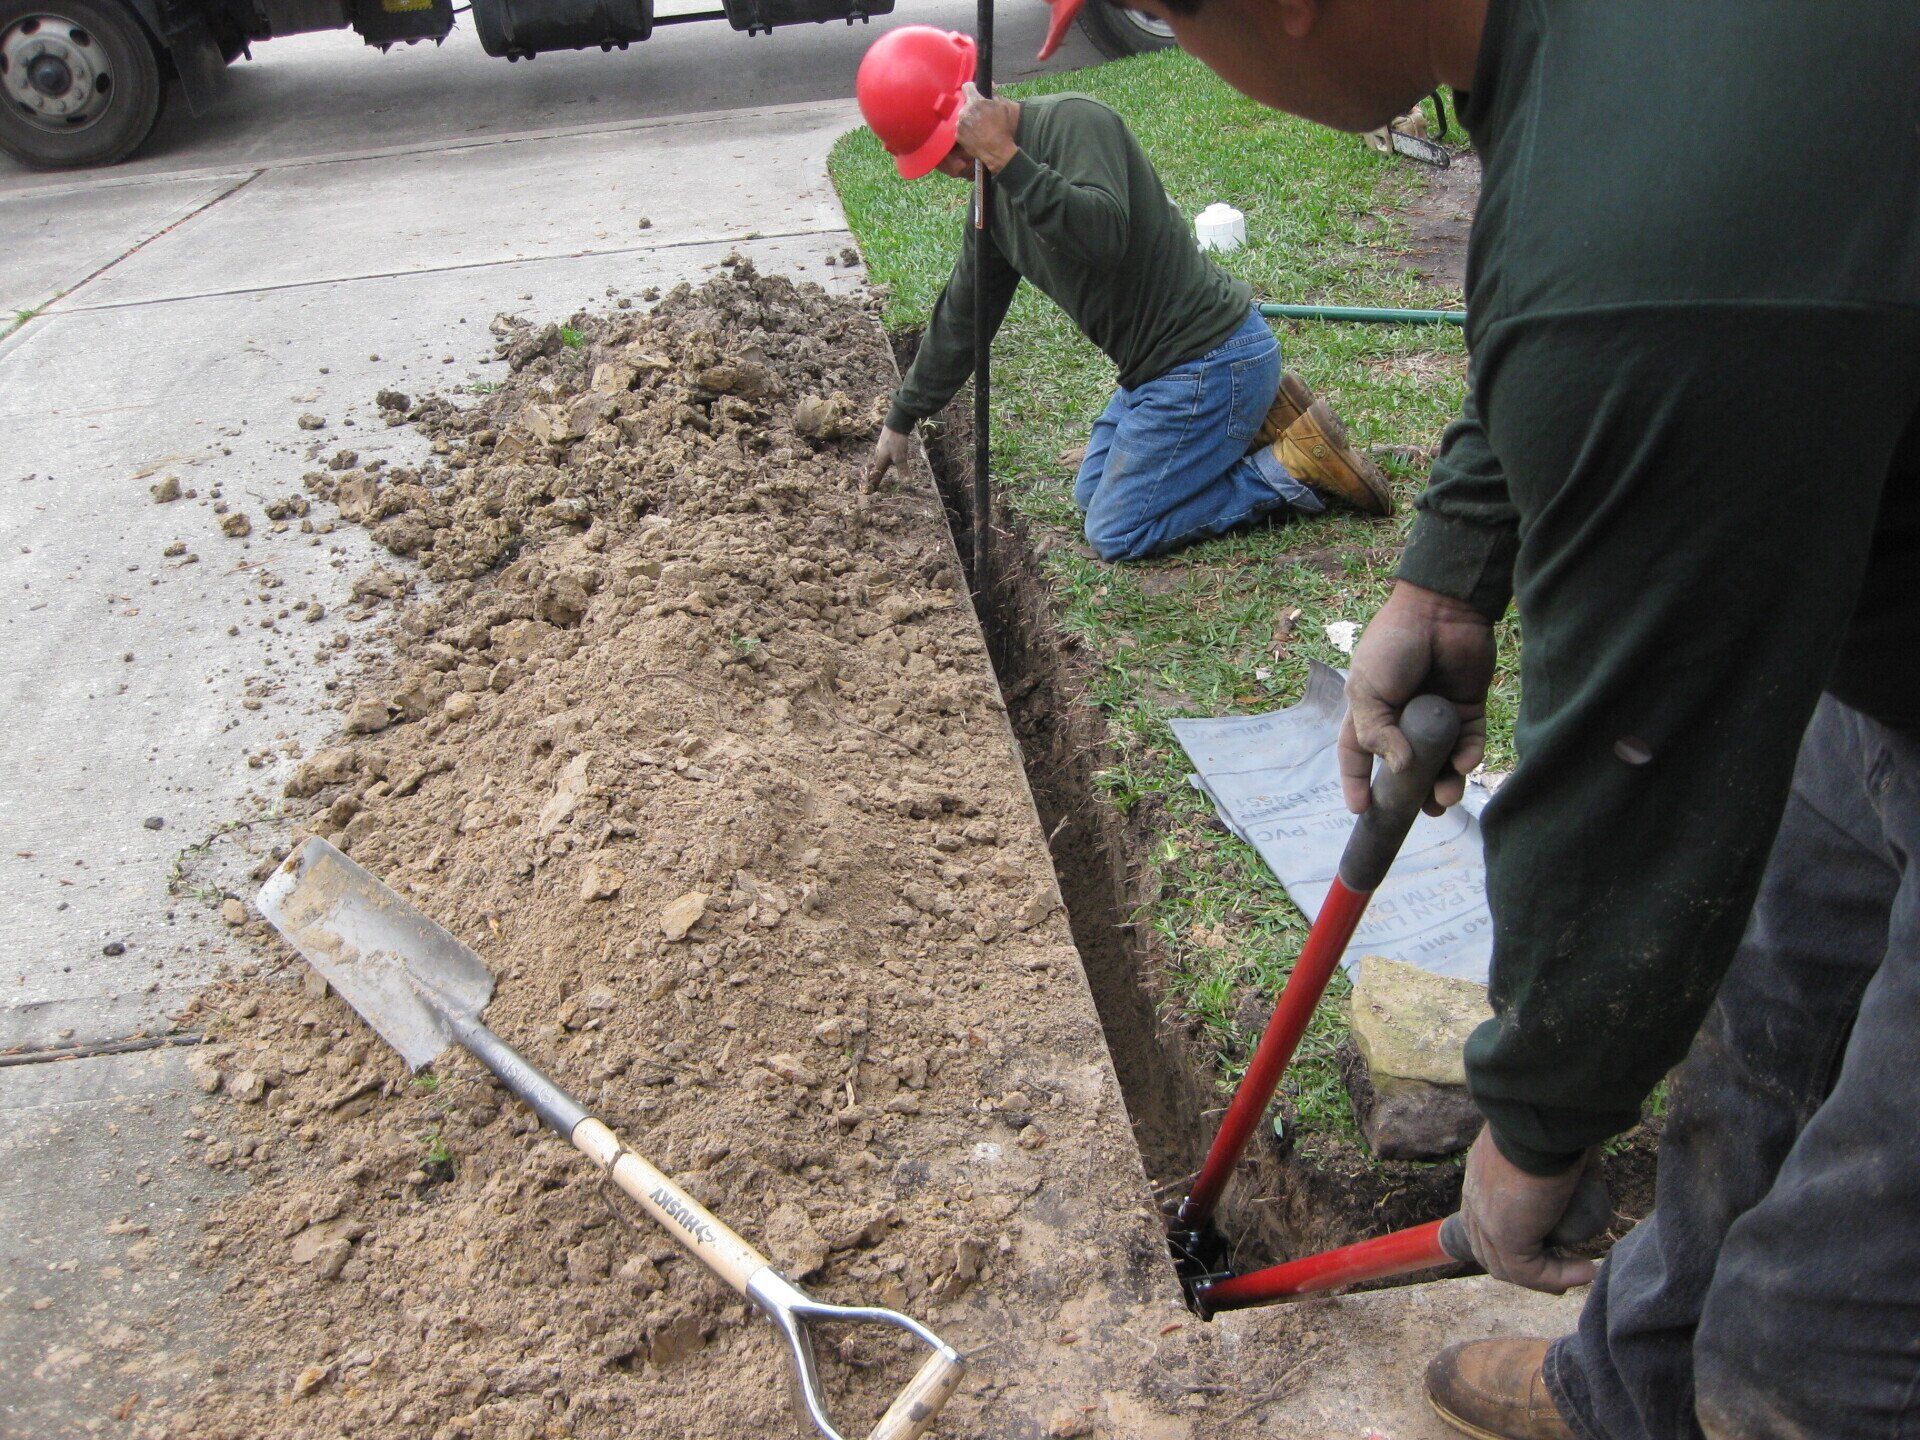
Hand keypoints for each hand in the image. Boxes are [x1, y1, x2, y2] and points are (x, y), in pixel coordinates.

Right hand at [867, 424, 910, 487]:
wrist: (895, 422)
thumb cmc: (896, 441)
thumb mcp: (901, 457)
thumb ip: (903, 470)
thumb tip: (907, 482)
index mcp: (880, 461)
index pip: (875, 476)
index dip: (874, 484)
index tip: (871, 492)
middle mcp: (878, 455)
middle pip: (875, 469)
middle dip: (875, 477)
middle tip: (875, 484)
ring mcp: (881, 448)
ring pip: (879, 461)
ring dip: (879, 468)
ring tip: (879, 473)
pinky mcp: (885, 443)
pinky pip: (882, 455)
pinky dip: (884, 461)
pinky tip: (887, 459)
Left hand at [955, 84, 1020, 171]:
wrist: (997, 150)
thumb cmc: (1002, 128)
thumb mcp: (1002, 107)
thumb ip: (994, 94)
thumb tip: (991, 85)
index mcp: (975, 102)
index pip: (967, 86)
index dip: (971, 88)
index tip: (974, 91)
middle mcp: (964, 111)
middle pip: (966, 104)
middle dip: (972, 107)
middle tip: (981, 115)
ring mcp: (960, 124)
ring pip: (963, 117)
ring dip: (969, 119)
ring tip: (979, 128)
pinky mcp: (958, 135)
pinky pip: (961, 129)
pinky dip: (967, 131)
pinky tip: (975, 135)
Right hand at [1338, 580, 1494, 815]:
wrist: (1440, 612)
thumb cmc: (1393, 646)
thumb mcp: (1367, 689)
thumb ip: (1375, 732)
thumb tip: (1401, 768)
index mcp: (1370, 712)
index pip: (1357, 755)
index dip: (1356, 783)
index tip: (1360, 811)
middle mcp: (1403, 718)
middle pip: (1406, 768)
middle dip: (1412, 794)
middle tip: (1419, 813)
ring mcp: (1437, 715)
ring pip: (1441, 762)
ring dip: (1444, 784)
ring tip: (1446, 797)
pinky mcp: (1468, 709)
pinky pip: (1470, 742)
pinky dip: (1468, 756)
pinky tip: (1464, 763)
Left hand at [1458, 1130, 1601, 1293]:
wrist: (1542, 1117)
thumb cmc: (1554, 1119)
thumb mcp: (1552, 1138)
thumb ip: (1561, 1154)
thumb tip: (1586, 1158)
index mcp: (1482, 1173)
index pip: (1482, 1218)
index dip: (1506, 1238)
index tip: (1540, 1246)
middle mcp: (1477, 1198)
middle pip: (1488, 1248)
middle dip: (1522, 1267)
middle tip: (1559, 1273)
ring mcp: (1487, 1219)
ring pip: (1507, 1266)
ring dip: (1545, 1278)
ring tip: (1578, 1273)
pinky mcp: (1506, 1236)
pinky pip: (1532, 1271)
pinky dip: (1561, 1277)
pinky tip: (1588, 1270)